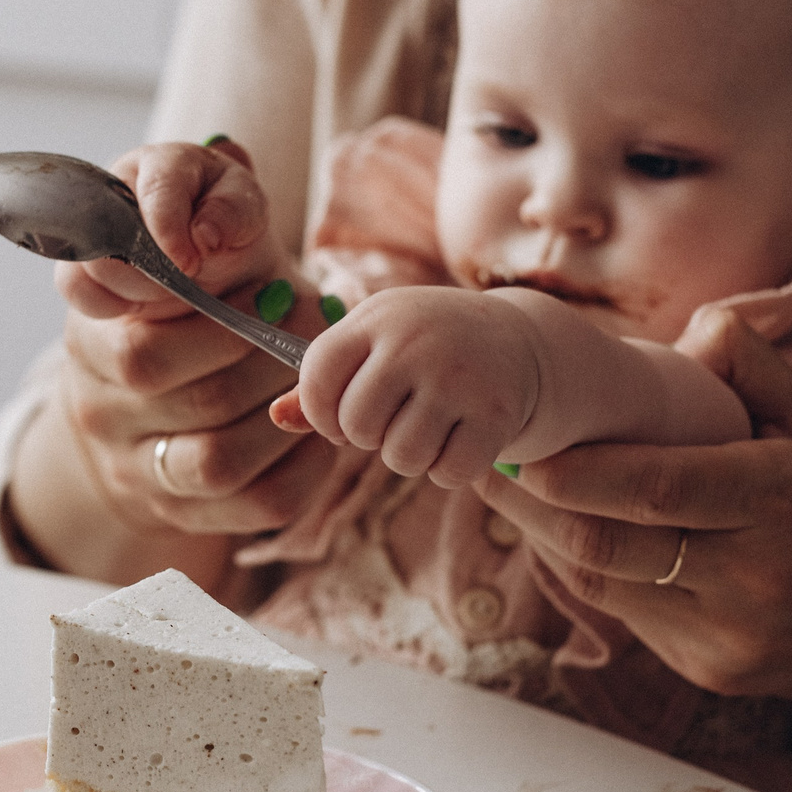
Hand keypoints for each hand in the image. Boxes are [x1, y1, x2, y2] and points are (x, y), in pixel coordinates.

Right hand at [17, 140, 338, 566]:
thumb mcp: (191, 203)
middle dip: (243, 336)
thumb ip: (196, 183)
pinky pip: (256, 504)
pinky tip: (320, 422)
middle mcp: (91, 383)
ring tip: (307, 368)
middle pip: (152, 367)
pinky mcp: (178, 508)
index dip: (148, 265)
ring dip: (279, 407)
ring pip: (210, 456)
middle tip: (295, 308)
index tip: (204, 251)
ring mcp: (128, 455)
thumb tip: (214, 200)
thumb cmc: (202, 268)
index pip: (90, 278)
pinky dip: (307, 464)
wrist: (177, 365)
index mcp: (86, 296)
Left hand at [271, 287, 538, 488]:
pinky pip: (448, 473)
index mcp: (377, 318)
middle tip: (392, 421)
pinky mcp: (496, 413)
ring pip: (402, 457)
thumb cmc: (422, 349)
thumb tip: (277, 417)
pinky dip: (449, 470)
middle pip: (358, 426)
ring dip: (409, 457)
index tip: (342, 414)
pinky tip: (458, 438)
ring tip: (425, 428)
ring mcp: (459, 377)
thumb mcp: (372, 346)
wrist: (515, 340)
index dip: (321, 412)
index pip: (318, 378)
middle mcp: (416, 341)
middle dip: (368, 438)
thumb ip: (321, 384)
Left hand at [476, 311, 791, 791]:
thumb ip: (757, 371)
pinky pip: (632, 617)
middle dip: (531, 506)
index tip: (519, 444)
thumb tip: (690, 328)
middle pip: (607, 547)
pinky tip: (572, 535)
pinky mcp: (715, 674)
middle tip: (481, 461)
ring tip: (510, 491)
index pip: (654, 488)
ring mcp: (731, 636)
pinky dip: (595, 574)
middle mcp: (754, 576)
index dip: (574, 473)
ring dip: (551, 539)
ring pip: (607, 587)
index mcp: (783, 501)